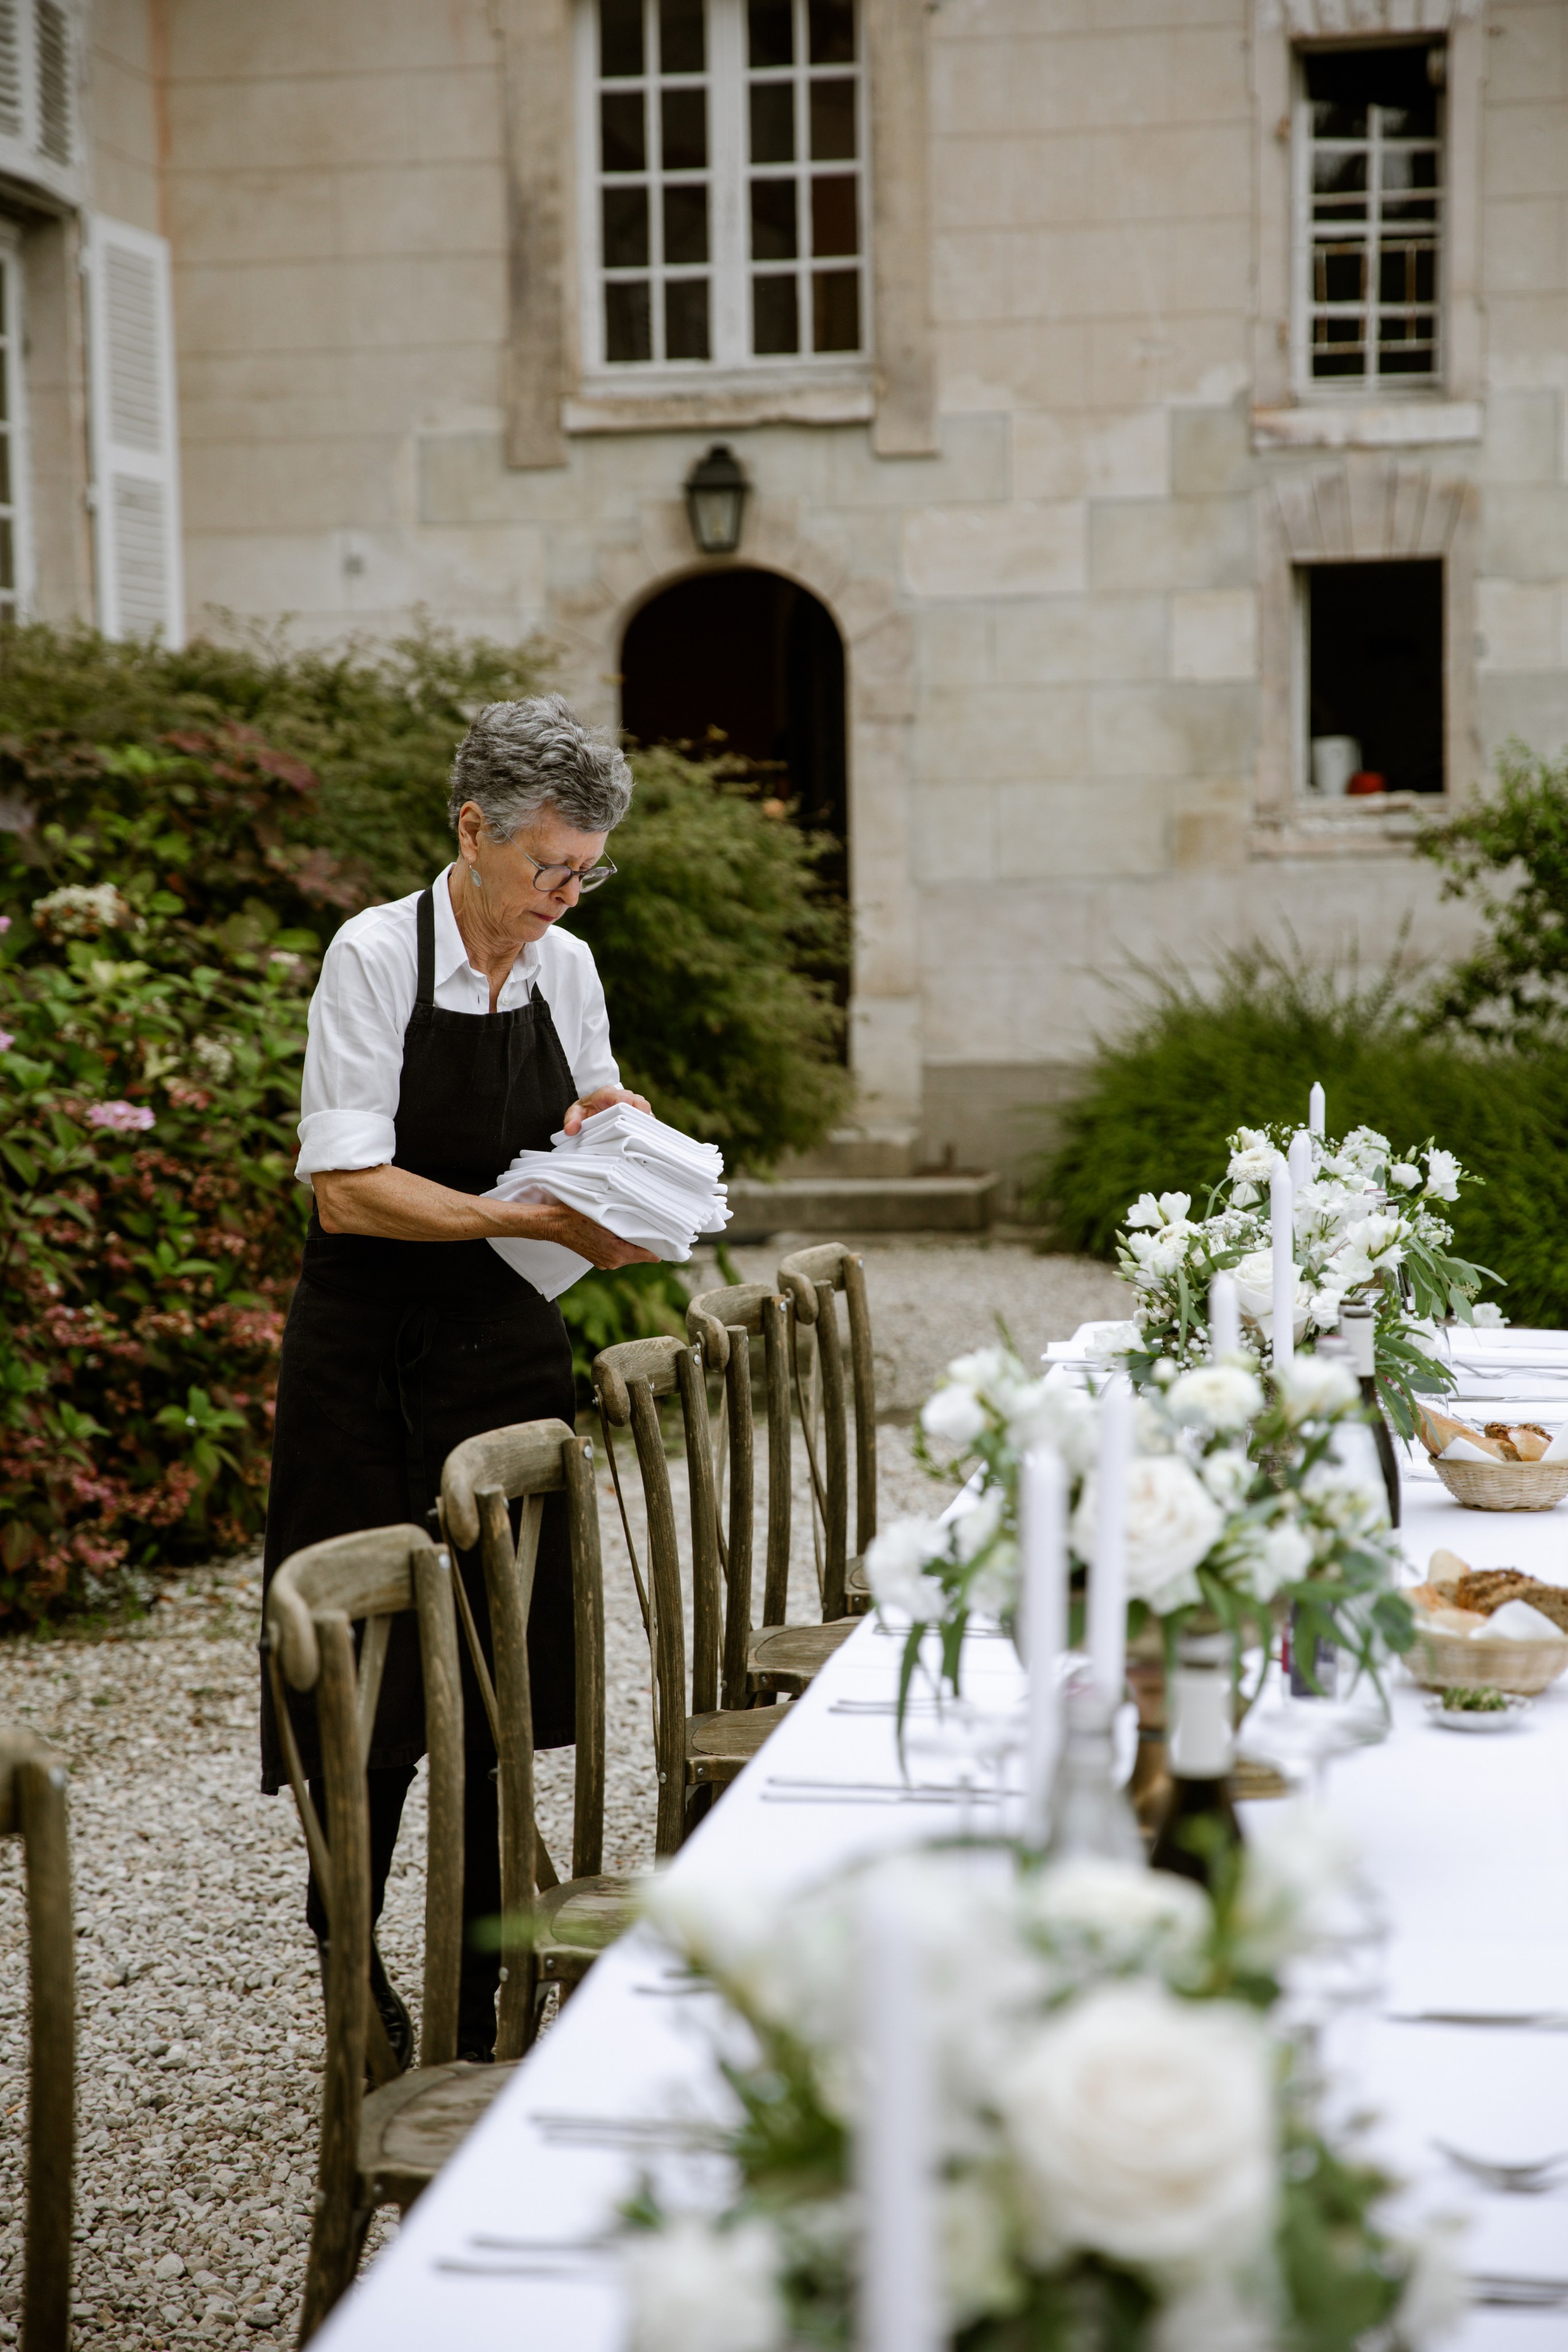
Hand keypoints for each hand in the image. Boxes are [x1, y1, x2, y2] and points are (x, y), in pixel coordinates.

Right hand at [530, 1201, 658, 1269]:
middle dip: (645, 1241)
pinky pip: (616, 1253)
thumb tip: (649, 1223)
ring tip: (633, 1227)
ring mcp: (604, 1263)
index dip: (660, 1246)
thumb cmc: (578, 1216)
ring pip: (628, 1253)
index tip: (670, 1239)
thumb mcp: (607, 1215)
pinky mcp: (597, 1261)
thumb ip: (629, 1222)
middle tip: (653, 1226)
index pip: (649, 1254)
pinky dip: (620, 1244)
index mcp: (618, 1253)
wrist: (554, 1223)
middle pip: (639, 1254)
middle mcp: (613, 1262)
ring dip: (631, 1242)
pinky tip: (618, 1232)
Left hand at [563, 1084, 651, 1137]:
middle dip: (641, 1120)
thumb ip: (572, 1119)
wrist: (591, 1108)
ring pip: (647, 1113)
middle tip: (637, 1136)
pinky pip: (648, 1121)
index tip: (627, 1124)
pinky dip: (647, 1130)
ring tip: (641, 1140)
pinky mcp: (639, 1114)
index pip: (624, 1098)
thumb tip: (571, 1130)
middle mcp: (625, 1096)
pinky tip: (643, 1141)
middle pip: (641, 1104)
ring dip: (645, 1126)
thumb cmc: (585, 1110)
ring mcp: (634, 1105)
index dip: (628, 1109)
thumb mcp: (575, 1113)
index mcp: (609, 1094)